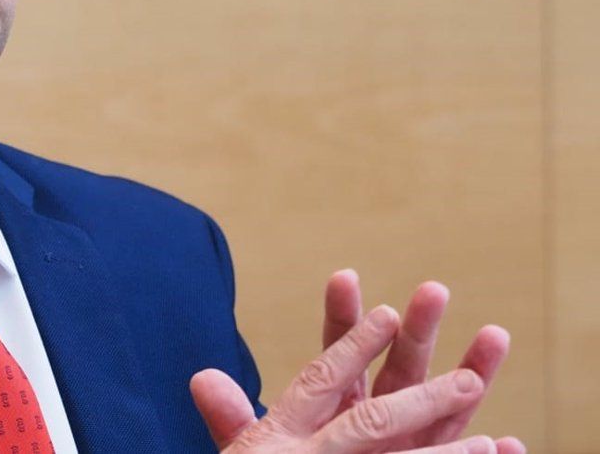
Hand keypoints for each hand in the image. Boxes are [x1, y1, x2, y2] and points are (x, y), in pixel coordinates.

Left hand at [190, 303, 523, 452]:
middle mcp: (381, 416)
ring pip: (446, 406)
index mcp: (335, 403)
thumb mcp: (261, 450)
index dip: (342, 318)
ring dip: (473, 372)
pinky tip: (513, 441)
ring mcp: (414, 444)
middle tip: (432, 288)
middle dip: (417, 330)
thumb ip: (236, 419)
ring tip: (495, 334)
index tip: (342, 276)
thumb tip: (199, 379)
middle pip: (400, 368)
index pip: (337, 353)